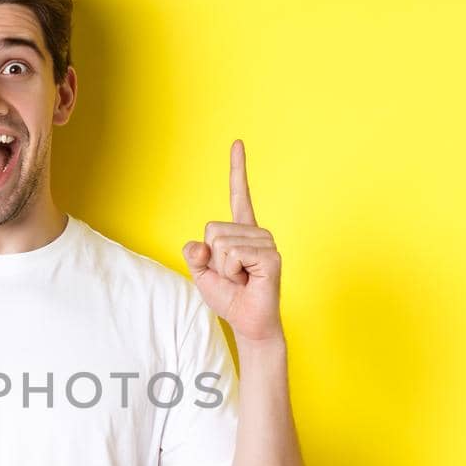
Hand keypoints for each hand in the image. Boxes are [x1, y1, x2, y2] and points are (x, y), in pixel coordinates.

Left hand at [182, 139, 283, 344]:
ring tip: (241, 279)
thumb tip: (198, 244)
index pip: (238, 194)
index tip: (237, 142)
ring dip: (223, 269)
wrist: (248, 323)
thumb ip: (195, 255)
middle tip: (232, 276)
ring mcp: (266, 243)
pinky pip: (233, 254)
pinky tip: (247, 280)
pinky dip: (231, 272)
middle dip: (212, 259)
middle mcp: (256, 232)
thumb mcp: (202, 274)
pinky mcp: (270, 256)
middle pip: (212, 230)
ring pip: (221, 244)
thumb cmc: (229, 298)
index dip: (237, 169)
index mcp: (240, 232)